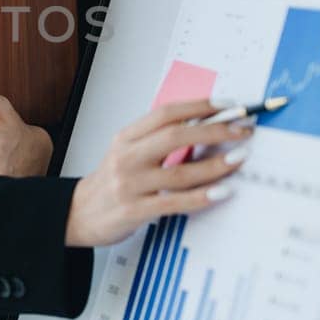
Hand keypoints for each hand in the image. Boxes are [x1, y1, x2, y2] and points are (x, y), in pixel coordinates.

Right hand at [65, 99, 251, 247]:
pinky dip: (201, 197)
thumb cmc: (110, 183)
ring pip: (179, 172)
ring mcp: (129, 184)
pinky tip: (221, 192)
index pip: (166, 113)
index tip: (228, 104)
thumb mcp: (127, 153)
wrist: (77, 214)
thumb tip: (205, 127)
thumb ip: (158, 141)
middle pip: (175, 136)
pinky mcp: (134, 210)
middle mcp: (126, 157)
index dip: (200, 106)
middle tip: (242, 129)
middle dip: (215, 131)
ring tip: (240, 158)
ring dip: (215, 164)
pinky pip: (174, 202)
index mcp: (126, 137)